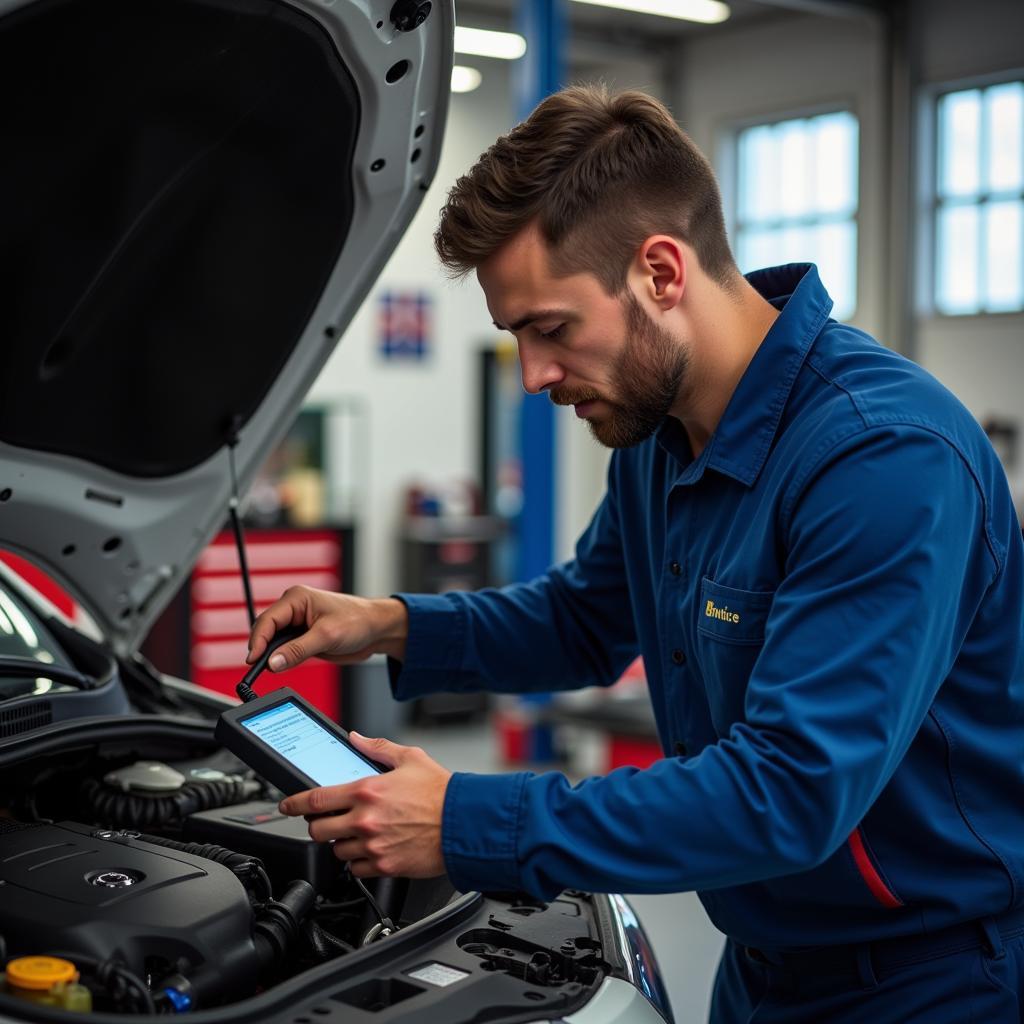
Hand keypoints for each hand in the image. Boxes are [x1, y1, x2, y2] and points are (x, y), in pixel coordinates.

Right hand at [246, 587, 408, 669]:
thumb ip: (298, 650)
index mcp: (296, 598)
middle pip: (266, 630)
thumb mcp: (327, 636)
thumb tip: (273, 662)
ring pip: (274, 641)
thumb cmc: (358, 621)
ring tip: (269, 670)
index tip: (253, 660)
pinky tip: (280, 667)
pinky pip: (285, 649)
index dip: (258, 641)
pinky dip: (282, 658)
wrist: (377, 630)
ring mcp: (298, 623)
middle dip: (262, 649)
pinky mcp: (304, 637)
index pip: (267, 620)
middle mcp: (294, 608)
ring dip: (272, 655)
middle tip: (258, 669)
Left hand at [278, 733, 450, 878]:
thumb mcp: (411, 758)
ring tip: (361, 833)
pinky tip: (373, 849)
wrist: (464, 823)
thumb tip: (356, 739)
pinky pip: (356, 869)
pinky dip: (359, 861)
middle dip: (319, 826)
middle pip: (319, 830)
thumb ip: (378, 748)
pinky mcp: (385, 866)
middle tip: (329, 822)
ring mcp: (373, 846)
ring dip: (342, 843)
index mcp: (367, 791)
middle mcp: (365, 820)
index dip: (294, 804)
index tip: (288, 806)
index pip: (316, 799)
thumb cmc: (441, 792)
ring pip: (337, 852)